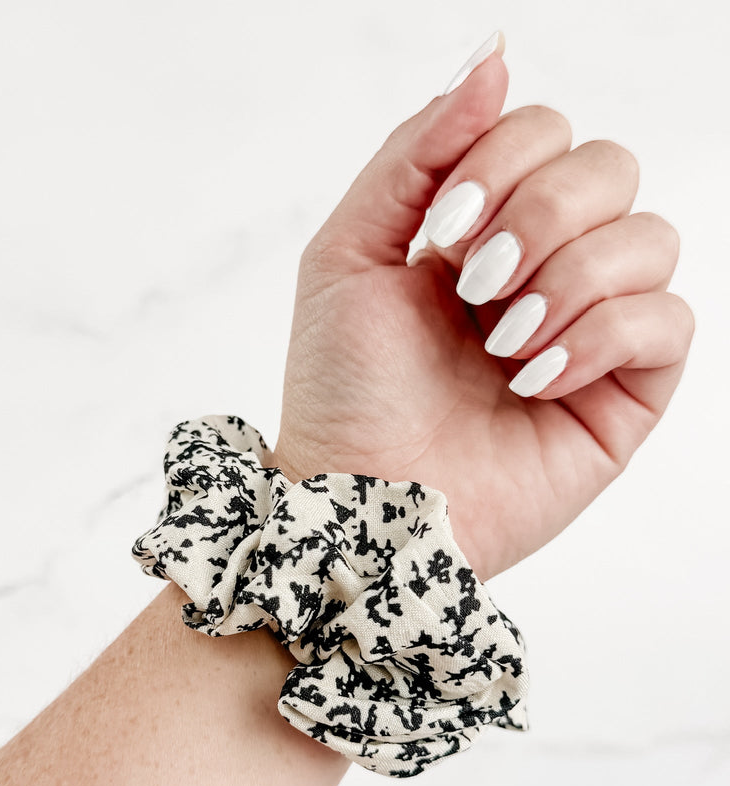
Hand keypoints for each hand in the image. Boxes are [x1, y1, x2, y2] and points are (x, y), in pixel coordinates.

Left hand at [273, 51, 692, 579]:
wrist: (362, 500)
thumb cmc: (345, 390)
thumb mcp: (349, 250)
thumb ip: (416, 151)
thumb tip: (496, 55)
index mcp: (485, 229)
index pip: (547, 131)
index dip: (507, 159)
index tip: (449, 229)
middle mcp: (546, 269)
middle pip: (612, 168)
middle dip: (542, 216)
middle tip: (477, 287)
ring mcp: (591, 331)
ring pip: (650, 239)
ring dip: (569, 281)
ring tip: (502, 345)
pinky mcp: (625, 394)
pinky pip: (669, 321)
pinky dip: (603, 336)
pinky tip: (536, 379)